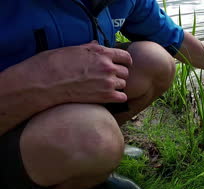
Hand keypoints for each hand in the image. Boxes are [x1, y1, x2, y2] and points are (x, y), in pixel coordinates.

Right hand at [18, 41, 132, 103]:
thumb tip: (97, 43)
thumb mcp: (73, 49)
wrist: (45, 82)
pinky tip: (108, 97)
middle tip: (108, 79)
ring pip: (123, 84)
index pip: (125, 56)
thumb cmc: (54, 63)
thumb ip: (89, 47)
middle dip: (118, 75)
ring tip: (104, 88)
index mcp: (101, 52)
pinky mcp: (105, 96)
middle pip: (125, 72)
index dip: (125, 61)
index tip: (122, 65)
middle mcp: (108, 66)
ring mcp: (108, 81)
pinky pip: (122, 97)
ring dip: (116, 86)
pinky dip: (117, 97)